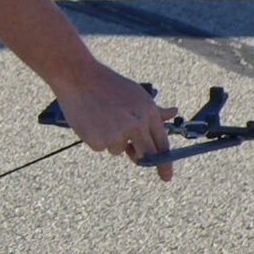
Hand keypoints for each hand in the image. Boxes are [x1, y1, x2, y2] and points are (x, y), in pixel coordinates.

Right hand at [50, 62, 182, 179]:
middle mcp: (136, 124)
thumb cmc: (108, 85)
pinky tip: (91, 121)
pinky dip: (96, 138)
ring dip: (112, 140)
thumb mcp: (136, 94)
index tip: (166, 176)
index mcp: (148, 112)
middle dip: (141, 158)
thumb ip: (154, 110)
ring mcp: (118, 133)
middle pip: (146, 154)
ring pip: (120, 150)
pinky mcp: (100, 140)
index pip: (162, 144)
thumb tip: (174, 112)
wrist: (78, 77)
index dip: (165, 163)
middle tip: (134, 155)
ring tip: (102, 118)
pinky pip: (102, 147)